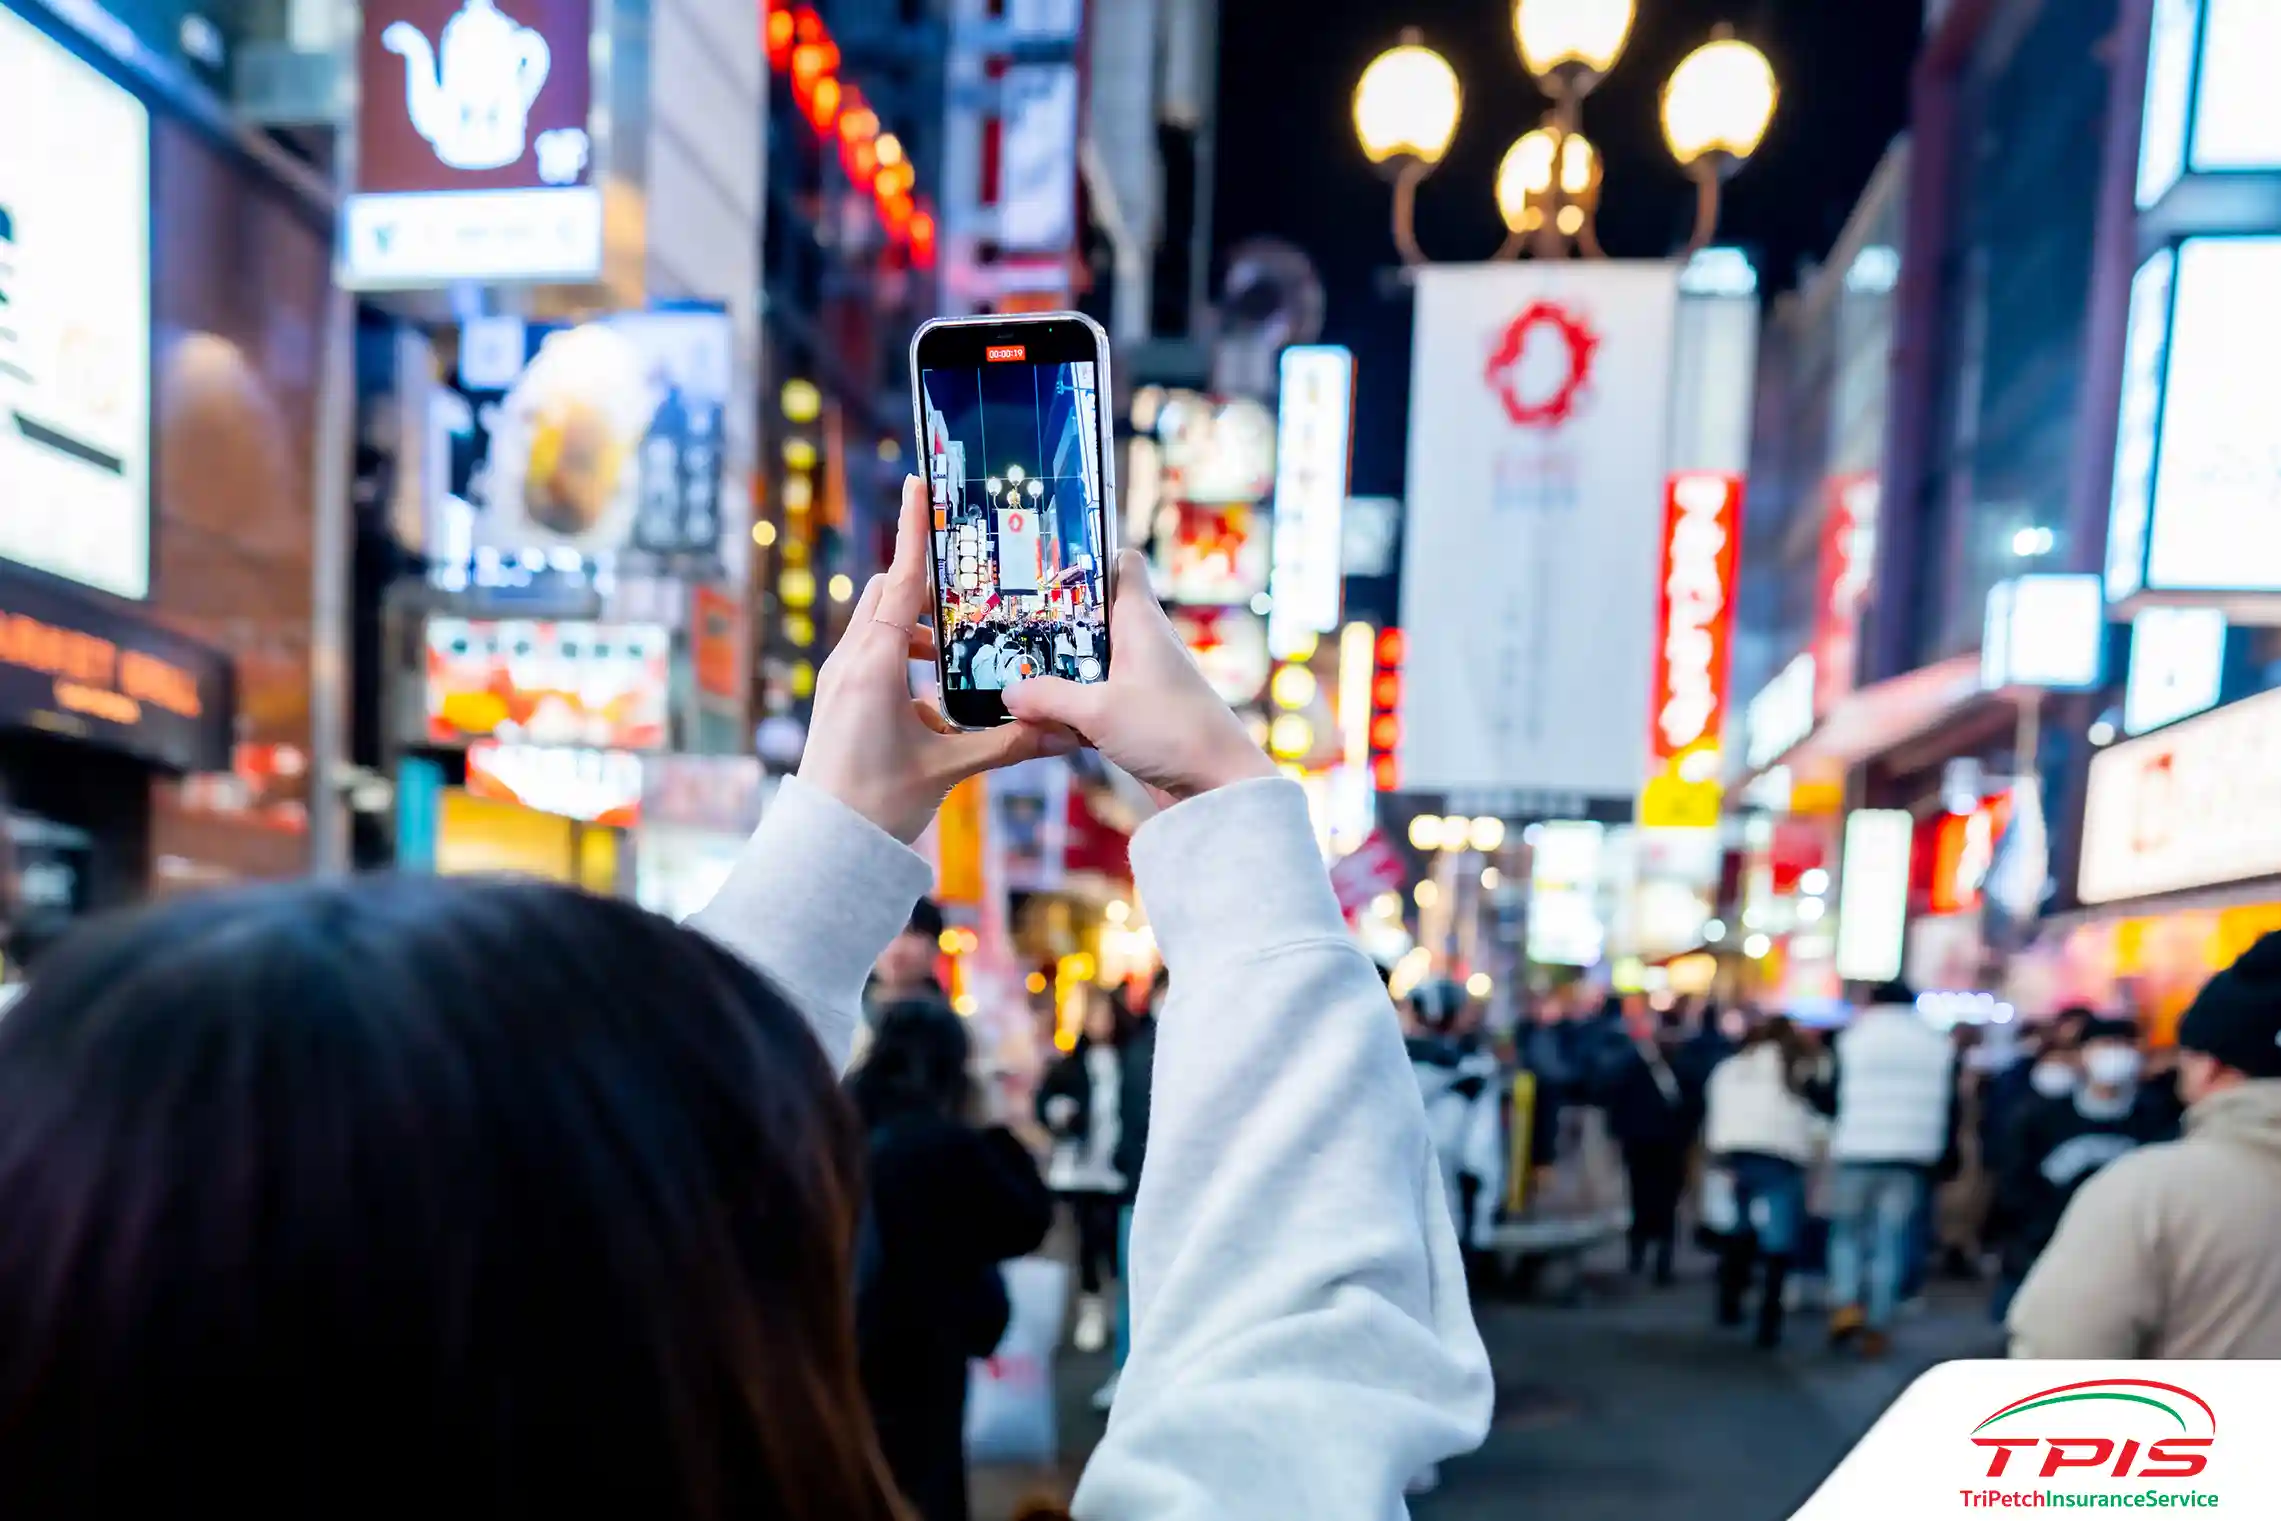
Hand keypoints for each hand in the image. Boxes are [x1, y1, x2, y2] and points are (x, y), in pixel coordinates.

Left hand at [798, 476, 1071, 841]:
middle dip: (927, 591)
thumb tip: (1066, 733)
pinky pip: (873, 659)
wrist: (827, 844)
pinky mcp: (839, 700)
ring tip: (958, 658)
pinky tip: (937, 705)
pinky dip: (905, 664)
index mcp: (874, 664)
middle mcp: (850, 662)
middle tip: (969, 599)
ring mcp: (840, 680)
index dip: (913, 530)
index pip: (901, 581)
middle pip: (889, 596)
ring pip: (880, 628)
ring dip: (918, 634)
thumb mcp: (949, 768)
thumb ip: (1008, 742)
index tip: (917, 483)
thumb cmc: (879, 803)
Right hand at [1002, 548, 1275, 806]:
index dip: (1089, 556)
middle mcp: (1141, 643)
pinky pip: (1092, 698)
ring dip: (1056, 669)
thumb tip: (1009, 693)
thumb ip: (1049, 698)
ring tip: (1011, 670)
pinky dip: (1069, 705)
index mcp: (1140, 620)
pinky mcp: (1135, 713)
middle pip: (1092, 615)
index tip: (1047, 563)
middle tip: (1008, 621)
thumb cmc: (1172, 732)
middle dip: (1053, 620)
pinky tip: (1038, 719)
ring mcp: (1139, 679)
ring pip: (1088, 661)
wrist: (1218, 785)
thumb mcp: (1098, 712)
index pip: (1122, 563)